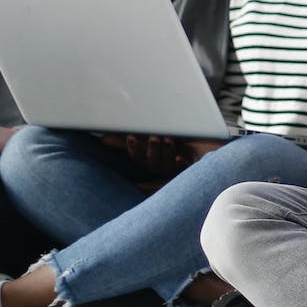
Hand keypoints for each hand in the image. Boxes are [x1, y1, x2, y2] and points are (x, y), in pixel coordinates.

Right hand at [103, 134, 220, 178]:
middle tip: (153, 137)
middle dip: (151, 150)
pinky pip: (184, 171)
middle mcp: (160, 168)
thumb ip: (128, 141)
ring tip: (167, 139)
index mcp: (149, 160)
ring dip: (166, 153)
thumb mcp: (150, 139)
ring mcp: (175, 171)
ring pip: (166, 166)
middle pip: (151, 163)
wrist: (203, 148)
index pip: (137, 157)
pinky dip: (180, 165)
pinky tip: (179, 158)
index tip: (132, 135)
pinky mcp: (191, 171)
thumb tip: (104, 139)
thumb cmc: (173, 143)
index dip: (134, 148)